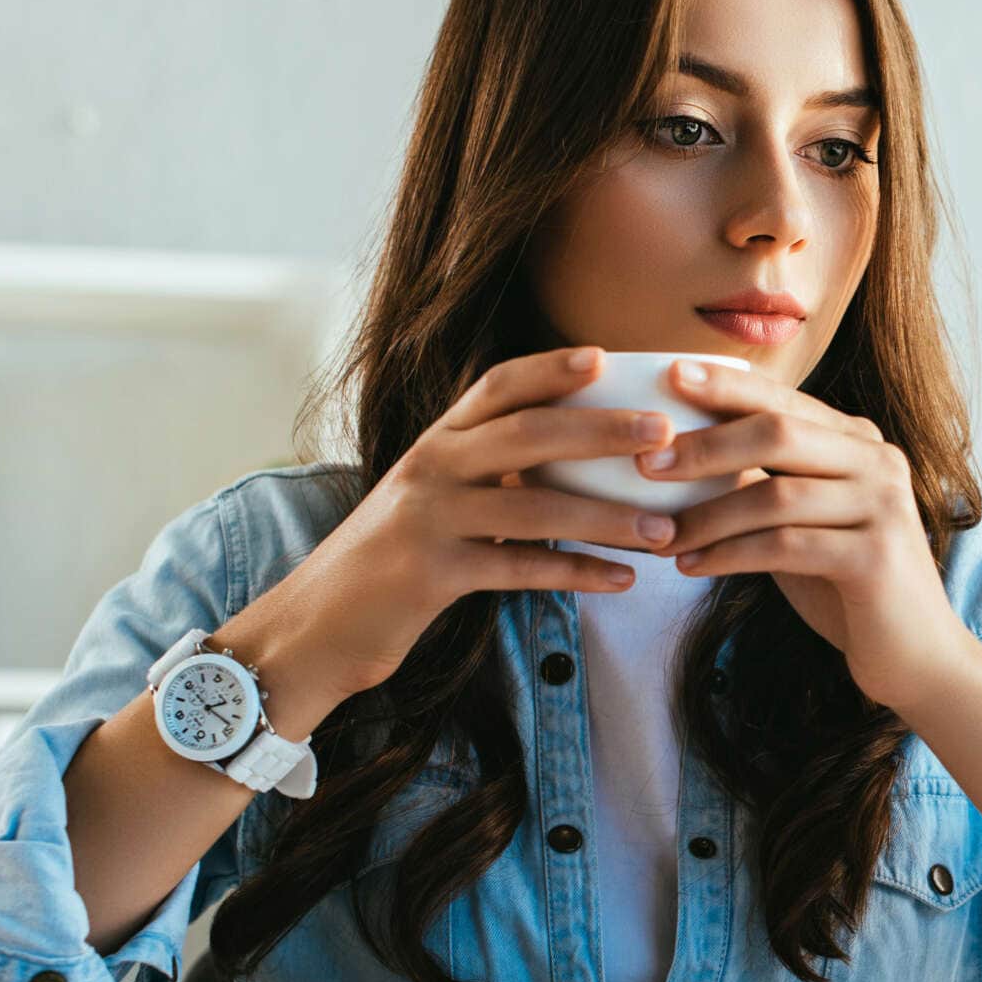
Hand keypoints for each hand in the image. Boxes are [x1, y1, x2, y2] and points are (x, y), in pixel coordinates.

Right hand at [276, 347, 686, 698]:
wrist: (316, 625)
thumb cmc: (393, 559)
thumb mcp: (433, 500)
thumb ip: (485, 473)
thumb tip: (569, 456)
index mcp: (436, 441)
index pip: (497, 387)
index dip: (549, 368)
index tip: (605, 356)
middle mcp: (431, 467)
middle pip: (526, 433)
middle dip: (601, 429)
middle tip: (664, 432)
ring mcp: (429, 519)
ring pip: (533, 507)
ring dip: (607, 518)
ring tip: (665, 531)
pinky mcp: (432, 574)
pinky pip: (518, 568)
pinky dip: (575, 573)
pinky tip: (621, 581)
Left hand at [639, 358, 976, 712]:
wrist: (915, 654)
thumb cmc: (847, 585)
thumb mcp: (803, 522)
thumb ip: (765, 483)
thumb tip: (683, 453)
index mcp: (860, 442)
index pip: (785, 400)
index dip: (728, 386)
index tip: (670, 375)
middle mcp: (879, 462)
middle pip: (779, 433)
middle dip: (705, 446)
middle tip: (647, 464)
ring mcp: (883, 506)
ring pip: (776, 495)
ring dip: (707, 517)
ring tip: (660, 535)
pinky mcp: (875, 556)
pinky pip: (785, 545)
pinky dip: (729, 555)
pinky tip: (692, 566)